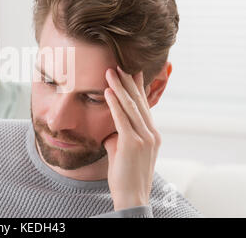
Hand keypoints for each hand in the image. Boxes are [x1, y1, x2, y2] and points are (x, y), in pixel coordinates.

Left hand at [102, 66, 160, 210]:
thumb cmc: (125, 174)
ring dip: (119, 87)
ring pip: (131, 106)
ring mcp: (144, 138)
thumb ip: (119, 134)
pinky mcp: (132, 143)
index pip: (143, 105)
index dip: (137, 87)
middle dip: (128, 81)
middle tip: (120, 64)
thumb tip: (109, 125)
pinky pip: (122, 119)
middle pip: (138, 101)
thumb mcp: (124, 149)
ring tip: (110, 71)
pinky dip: (114, 104)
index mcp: (152, 133)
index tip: (132, 71)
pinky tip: (108, 91)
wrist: (132, 196)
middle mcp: (151, 133)